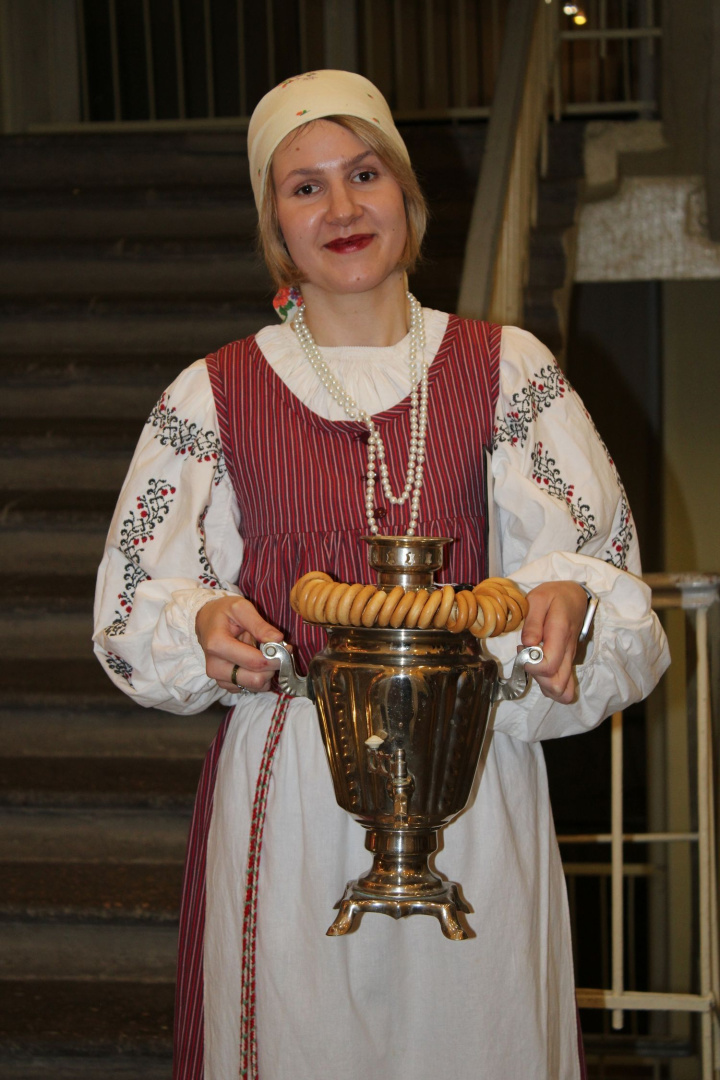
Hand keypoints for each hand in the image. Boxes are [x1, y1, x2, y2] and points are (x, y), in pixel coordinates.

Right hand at [195, 595, 283, 693]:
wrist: (207, 621)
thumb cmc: (224, 612)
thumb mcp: (241, 608)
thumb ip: (260, 625)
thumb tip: (278, 640)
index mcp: (217, 645)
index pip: (255, 662)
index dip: (276, 657)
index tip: (287, 648)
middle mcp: (215, 666)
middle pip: (255, 679)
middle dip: (272, 666)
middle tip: (277, 651)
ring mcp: (219, 678)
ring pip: (255, 686)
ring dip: (266, 672)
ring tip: (263, 653)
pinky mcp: (225, 684)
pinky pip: (251, 688)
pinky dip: (259, 676)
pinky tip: (256, 661)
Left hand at [520, 582, 589, 703]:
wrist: (575, 597)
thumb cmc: (554, 596)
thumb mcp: (538, 599)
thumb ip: (532, 622)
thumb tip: (527, 644)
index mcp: (560, 633)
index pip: (549, 665)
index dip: (531, 665)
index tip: (521, 650)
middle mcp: (568, 651)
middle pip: (558, 685)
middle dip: (537, 679)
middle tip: (526, 658)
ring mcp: (570, 659)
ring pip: (564, 691)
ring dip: (544, 685)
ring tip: (532, 664)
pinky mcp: (568, 663)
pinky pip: (565, 686)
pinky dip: (551, 686)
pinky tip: (540, 670)